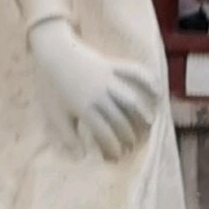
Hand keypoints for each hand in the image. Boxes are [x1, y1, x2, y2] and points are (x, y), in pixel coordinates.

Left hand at [32, 18, 157, 158]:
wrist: (52, 51)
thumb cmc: (51, 85)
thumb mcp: (55, 114)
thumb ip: (68, 136)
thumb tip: (81, 157)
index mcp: (83, 107)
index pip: (104, 132)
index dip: (113, 147)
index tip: (117, 156)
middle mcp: (98, 94)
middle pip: (119, 119)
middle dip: (127, 135)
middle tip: (131, 146)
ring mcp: (107, 78)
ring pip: (129, 99)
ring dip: (140, 114)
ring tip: (148, 126)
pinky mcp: (111, 65)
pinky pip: (133, 72)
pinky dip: (148, 81)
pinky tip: (157, 92)